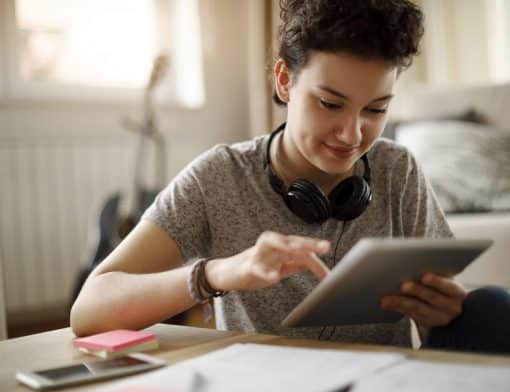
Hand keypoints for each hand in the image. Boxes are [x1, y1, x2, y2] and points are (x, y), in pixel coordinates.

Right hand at [206, 231, 330, 291]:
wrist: (225, 274)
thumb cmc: (253, 268)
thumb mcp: (279, 267)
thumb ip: (296, 263)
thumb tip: (316, 263)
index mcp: (281, 248)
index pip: (302, 251)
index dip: (317, 263)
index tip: (329, 277)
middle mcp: (271, 247)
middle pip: (291, 241)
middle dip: (308, 243)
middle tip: (325, 246)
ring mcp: (257, 255)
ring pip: (272, 244)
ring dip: (286, 245)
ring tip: (299, 249)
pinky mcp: (246, 266)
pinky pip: (256, 267)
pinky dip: (265, 272)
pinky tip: (274, 277)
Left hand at [380, 273, 466, 329]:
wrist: (446, 308)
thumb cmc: (442, 287)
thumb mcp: (444, 281)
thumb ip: (433, 275)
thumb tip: (411, 263)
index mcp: (456, 292)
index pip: (449, 286)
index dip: (437, 282)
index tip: (424, 276)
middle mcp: (450, 307)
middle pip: (432, 298)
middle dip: (417, 291)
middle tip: (404, 285)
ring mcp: (438, 317)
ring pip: (418, 308)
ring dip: (400, 302)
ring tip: (386, 298)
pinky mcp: (425, 323)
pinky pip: (409, 314)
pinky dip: (397, 307)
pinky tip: (386, 303)